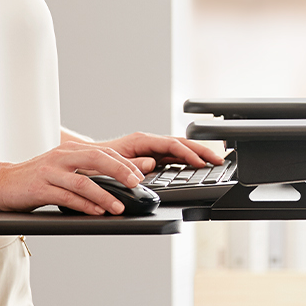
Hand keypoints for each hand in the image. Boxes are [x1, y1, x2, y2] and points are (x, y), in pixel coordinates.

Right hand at [0, 144, 145, 215]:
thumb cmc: (33, 180)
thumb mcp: (61, 171)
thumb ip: (84, 174)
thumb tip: (114, 184)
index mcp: (69, 151)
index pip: (103, 153)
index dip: (124, 164)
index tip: (140, 176)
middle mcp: (61, 157)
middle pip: (97, 160)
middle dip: (120, 172)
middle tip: (137, 186)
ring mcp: (49, 171)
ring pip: (83, 181)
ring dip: (104, 195)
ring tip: (118, 208)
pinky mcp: (39, 188)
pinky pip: (66, 197)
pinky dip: (84, 205)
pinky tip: (96, 213)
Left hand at [72, 131, 224, 172]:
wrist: (86, 159)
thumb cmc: (96, 160)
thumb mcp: (112, 163)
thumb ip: (133, 164)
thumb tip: (151, 164)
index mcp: (142, 140)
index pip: (172, 145)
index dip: (189, 154)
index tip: (201, 163)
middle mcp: (149, 143)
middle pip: (181, 144)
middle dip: (201, 150)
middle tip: (219, 158)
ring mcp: (151, 149)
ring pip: (180, 149)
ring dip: (197, 154)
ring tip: (214, 160)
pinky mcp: (151, 157)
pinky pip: (174, 156)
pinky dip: (188, 159)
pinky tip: (197, 165)